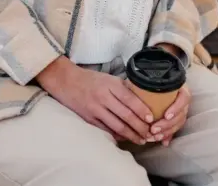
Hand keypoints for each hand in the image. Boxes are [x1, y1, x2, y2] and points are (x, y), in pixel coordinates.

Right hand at [36, 56, 155, 144]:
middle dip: (140, 127)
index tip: (151, 119)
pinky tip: (125, 139)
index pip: (130, 99)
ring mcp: (95, 109)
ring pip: (117, 126)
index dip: (142, 110)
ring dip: (131, 135)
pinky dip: (117, 136)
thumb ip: (123, 87)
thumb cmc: (89, 79)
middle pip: (126, 115)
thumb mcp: (108, 78)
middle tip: (150, 134)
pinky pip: (106, 130)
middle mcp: (103, 97)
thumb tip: (143, 98)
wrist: (65, 81)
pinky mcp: (88, 119)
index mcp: (110, 84)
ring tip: (141, 140)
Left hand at [149, 86, 190, 146]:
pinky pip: (175, 129)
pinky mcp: (175, 119)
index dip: (177, 108)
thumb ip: (143, 84)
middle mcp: (181, 98)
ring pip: (179, 123)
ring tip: (155, 137)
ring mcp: (180, 109)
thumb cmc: (145, 81)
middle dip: (168, 124)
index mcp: (178, 87)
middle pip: (181, 114)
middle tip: (154, 130)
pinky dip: (169, 136)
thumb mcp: (145, 81)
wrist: (146, 85)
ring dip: (167, 132)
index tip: (166, 116)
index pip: (184, 97)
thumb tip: (134, 88)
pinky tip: (163, 142)